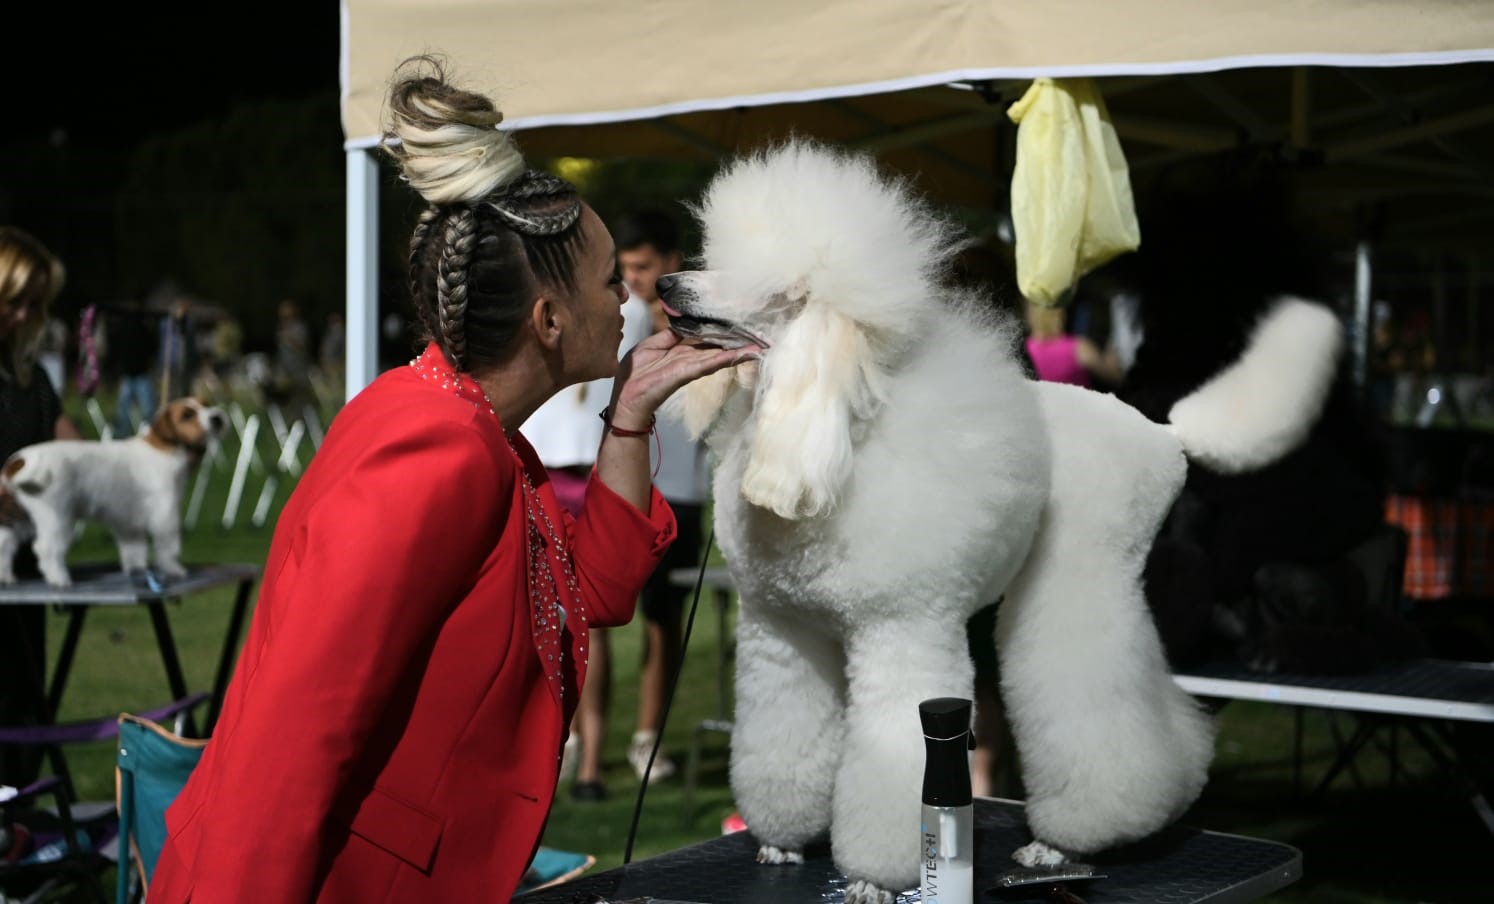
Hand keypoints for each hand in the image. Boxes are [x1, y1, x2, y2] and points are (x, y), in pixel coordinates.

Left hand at [609, 330, 759, 429]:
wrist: (627, 395)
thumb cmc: (635, 371)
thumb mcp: (651, 344)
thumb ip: (669, 334)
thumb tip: (684, 323)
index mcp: (682, 349)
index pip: (706, 338)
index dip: (721, 331)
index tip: (738, 324)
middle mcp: (691, 358)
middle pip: (718, 347)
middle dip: (737, 342)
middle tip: (760, 336)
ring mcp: (691, 366)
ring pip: (719, 356)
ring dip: (739, 352)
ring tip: (759, 347)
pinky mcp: (686, 373)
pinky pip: (710, 363)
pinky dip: (727, 359)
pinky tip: (741, 354)